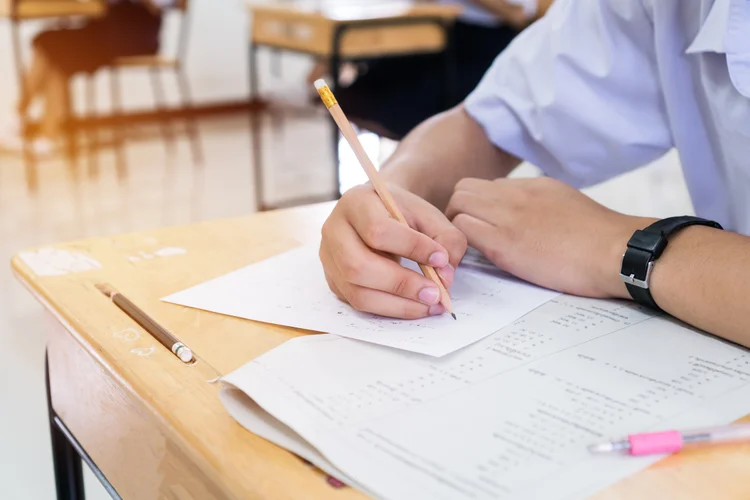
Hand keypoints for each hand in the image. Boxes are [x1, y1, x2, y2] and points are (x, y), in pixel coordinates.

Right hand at [320, 184, 466, 318]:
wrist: (379, 212)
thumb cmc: (403, 212)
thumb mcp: (429, 215)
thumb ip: (446, 239)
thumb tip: (445, 277)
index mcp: (356, 202)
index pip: (378, 230)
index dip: (412, 248)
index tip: (442, 259)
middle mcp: (334, 230)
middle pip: (359, 266)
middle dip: (402, 284)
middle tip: (435, 294)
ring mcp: (329, 259)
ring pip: (357, 292)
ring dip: (398, 304)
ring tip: (429, 305)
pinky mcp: (333, 281)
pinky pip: (358, 303)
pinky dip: (390, 309)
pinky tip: (414, 306)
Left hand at [446, 177, 652, 297]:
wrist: (617, 250)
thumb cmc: (600, 239)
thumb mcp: (568, 205)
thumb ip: (541, 205)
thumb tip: (527, 217)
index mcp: (533, 186)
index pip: (486, 186)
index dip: (478, 206)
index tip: (482, 227)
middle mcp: (515, 194)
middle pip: (463, 188)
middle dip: (457, 211)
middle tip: (466, 239)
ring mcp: (507, 215)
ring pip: (456, 204)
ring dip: (454, 226)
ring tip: (467, 250)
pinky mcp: (503, 241)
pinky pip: (461, 229)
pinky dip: (458, 244)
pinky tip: (471, 260)